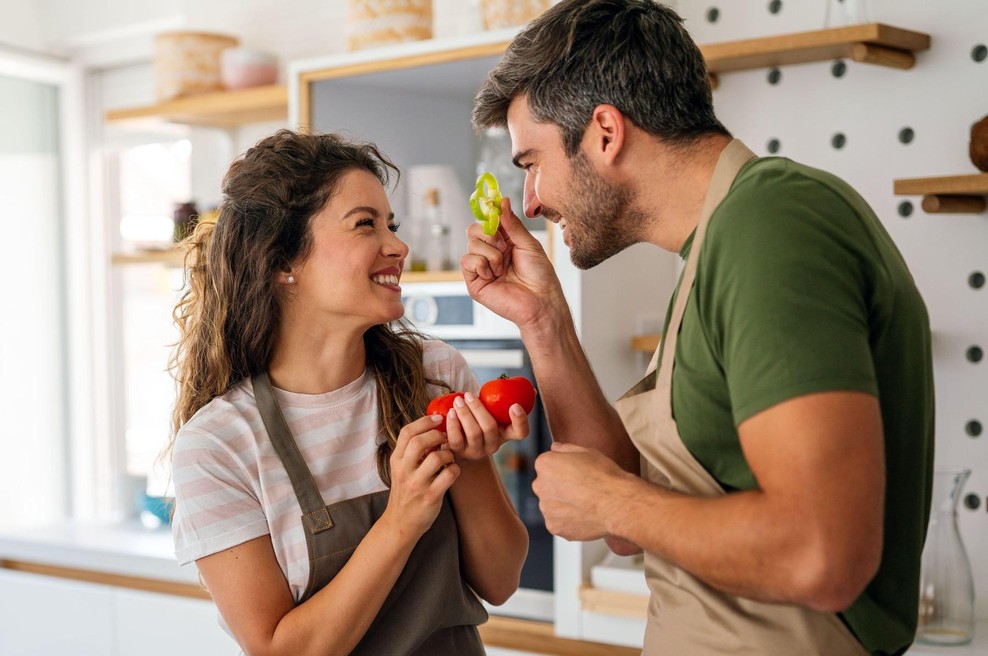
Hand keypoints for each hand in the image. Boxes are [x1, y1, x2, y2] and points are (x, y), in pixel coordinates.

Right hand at [385, 416, 459, 538]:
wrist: (401, 522)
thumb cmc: (406, 491)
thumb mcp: (402, 469)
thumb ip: (412, 451)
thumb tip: (433, 428)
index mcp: (396, 460)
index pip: (407, 432)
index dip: (424, 421)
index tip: (438, 418)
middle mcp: (404, 471)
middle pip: (420, 442)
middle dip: (437, 435)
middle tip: (445, 438)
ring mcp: (416, 484)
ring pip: (436, 457)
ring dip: (448, 454)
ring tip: (449, 458)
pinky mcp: (430, 497)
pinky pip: (449, 475)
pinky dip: (455, 469)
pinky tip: (452, 472)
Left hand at [442, 391, 528, 461]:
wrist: (459, 439)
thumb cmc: (479, 419)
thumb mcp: (493, 411)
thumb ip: (506, 399)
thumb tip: (531, 389)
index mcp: (506, 434)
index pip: (521, 432)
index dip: (520, 420)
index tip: (514, 405)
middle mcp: (493, 445)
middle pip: (490, 428)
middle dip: (478, 409)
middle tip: (469, 395)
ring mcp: (476, 451)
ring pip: (473, 433)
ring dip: (465, 414)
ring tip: (458, 401)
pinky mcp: (459, 453)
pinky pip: (456, 439)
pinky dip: (452, 424)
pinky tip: (450, 412)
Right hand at [460, 197, 566, 330]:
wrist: (540, 302)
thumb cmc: (540, 276)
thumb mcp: (528, 243)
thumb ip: (512, 223)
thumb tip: (502, 201)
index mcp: (504, 242)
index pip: (487, 222)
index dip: (488, 214)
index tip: (492, 207)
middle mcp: (490, 253)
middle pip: (473, 230)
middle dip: (489, 235)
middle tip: (504, 247)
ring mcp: (481, 267)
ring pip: (471, 245)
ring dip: (491, 254)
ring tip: (504, 268)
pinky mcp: (474, 281)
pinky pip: (466, 261)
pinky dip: (482, 265)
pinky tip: (494, 275)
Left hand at [533, 442, 634, 542]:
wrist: (617, 503)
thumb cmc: (604, 476)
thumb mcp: (587, 452)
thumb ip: (565, 448)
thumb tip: (555, 448)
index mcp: (545, 464)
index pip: (547, 465)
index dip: (564, 469)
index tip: (577, 474)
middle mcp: (540, 486)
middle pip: (547, 486)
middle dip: (560, 487)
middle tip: (581, 490)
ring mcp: (546, 508)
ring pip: (552, 505)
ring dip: (563, 505)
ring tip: (585, 504)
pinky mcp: (554, 527)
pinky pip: (558, 522)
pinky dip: (568, 521)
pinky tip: (584, 515)